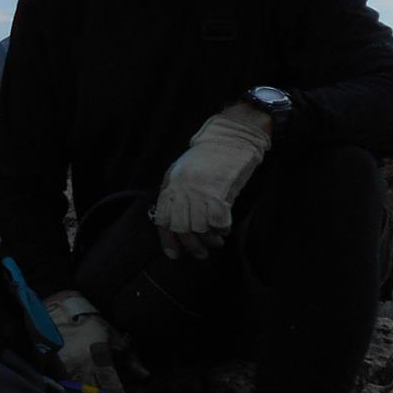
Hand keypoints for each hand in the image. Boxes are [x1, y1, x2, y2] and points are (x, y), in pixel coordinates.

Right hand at [46, 290, 127, 392]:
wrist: (59, 314)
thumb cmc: (90, 325)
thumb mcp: (113, 337)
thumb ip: (129, 358)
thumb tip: (145, 376)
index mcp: (99, 359)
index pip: (113, 387)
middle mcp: (82, 368)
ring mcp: (67, 371)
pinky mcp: (56, 372)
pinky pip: (68, 391)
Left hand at [152, 104, 271, 262]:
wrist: (230, 137)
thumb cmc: (208, 157)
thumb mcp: (183, 173)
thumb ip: (177, 195)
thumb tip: (177, 224)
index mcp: (170, 184)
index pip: (163, 220)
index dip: (167, 241)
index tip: (174, 255)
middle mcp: (182, 190)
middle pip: (181, 228)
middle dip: (191, 245)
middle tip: (201, 253)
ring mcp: (200, 192)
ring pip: (200, 228)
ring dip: (209, 240)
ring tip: (216, 243)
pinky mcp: (220, 193)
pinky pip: (219, 221)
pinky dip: (222, 230)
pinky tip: (225, 229)